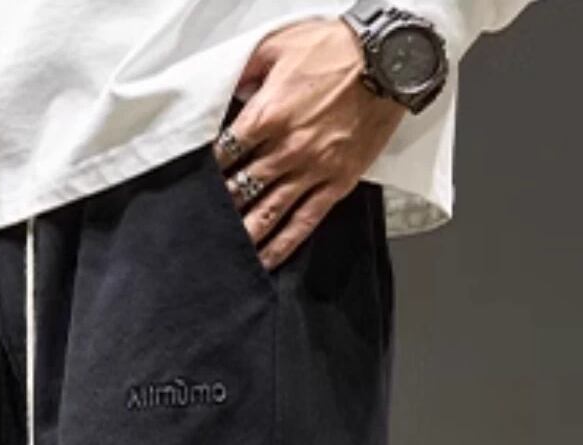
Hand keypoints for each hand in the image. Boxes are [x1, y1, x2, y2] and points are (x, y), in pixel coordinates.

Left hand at [215, 19, 405, 269]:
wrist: (386, 62)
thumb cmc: (336, 50)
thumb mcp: (277, 47)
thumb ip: (245, 71)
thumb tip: (226, 91)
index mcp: (267, 115)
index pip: (224, 152)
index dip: (207, 168)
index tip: (195, 180)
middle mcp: (287, 149)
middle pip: (240, 188)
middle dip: (219, 206)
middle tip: (202, 222)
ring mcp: (313, 170)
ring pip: (268, 212)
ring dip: (244, 234)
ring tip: (226, 251)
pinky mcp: (337, 183)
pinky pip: (304, 222)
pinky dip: (283, 244)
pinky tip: (267, 258)